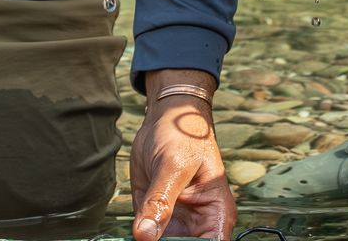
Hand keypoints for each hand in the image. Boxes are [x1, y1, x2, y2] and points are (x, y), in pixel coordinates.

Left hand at [131, 70, 232, 240]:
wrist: (166, 118)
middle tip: (144, 236)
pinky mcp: (153, 218)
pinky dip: (135, 238)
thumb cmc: (183, 134)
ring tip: (140, 229)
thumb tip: (145, 236)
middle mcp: (198, 225)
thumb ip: (160, 202)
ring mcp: (175, 224)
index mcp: (216, 215)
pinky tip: (132, 230)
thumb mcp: (173, 166)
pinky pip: (144, 238)